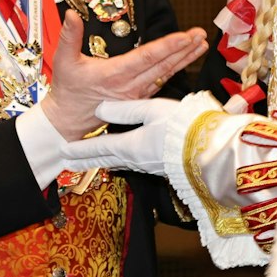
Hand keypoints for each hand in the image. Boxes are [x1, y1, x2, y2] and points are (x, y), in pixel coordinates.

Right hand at [40, 12, 207, 139]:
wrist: (69, 120)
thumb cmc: (67, 90)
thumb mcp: (62, 60)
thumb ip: (68, 36)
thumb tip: (71, 14)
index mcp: (115, 75)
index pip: (147, 58)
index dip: (167, 46)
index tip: (185, 37)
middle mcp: (130, 86)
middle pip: (162, 65)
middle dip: (184, 49)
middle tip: (200, 34)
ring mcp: (137, 94)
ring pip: (165, 73)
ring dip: (184, 58)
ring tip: (200, 44)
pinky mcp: (139, 97)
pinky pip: (161, 80)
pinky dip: (175, 68)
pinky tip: (186, 58)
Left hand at [65, 92, 224, 175]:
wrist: (213, 152)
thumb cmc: (184, 126)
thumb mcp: (153, 111)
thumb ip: (125, 110)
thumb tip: (101, 109)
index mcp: (130, 145)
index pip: (98, 148)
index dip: (79, 150)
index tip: (63, 153)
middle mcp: (136, 159)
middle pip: (105, 160)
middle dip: (87, 160)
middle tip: (70, 163)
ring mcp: (150, 165)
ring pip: (120, 163)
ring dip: (104, 161)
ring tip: (93, 160)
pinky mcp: (162, 167)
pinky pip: (135, 164)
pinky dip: (122, 162)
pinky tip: (124, 160)